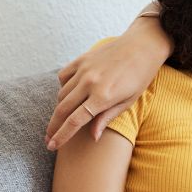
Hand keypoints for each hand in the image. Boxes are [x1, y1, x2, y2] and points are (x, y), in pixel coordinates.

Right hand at [45, 26, 168, 149]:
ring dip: (59, 109)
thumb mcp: (129, 101)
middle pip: (62, 110)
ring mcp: (83, 70)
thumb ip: (107, 118)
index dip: (61, 136)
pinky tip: (69, 95)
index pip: (75, 121)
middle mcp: (89, 83)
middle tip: (48, 139)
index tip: (52, 146)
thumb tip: (93, 137)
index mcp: (103, 96)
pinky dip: (62, 88)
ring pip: (61, 95)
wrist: (143, 46)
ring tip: (61, 120)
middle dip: (53, 127)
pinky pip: (63, 77)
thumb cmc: (141, 76)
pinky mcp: (81, 59)